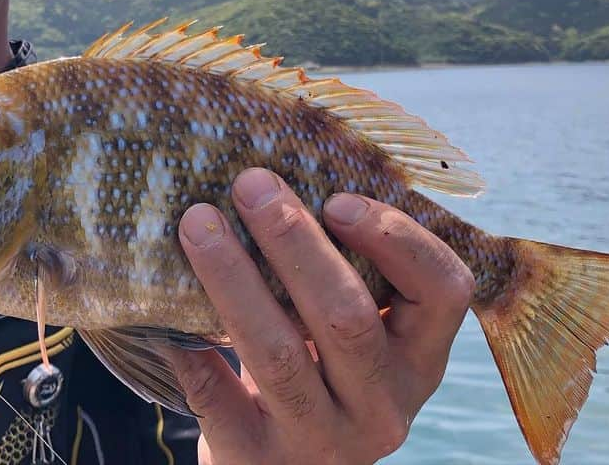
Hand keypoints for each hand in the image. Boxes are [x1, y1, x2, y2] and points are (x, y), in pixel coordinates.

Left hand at [170, 167, 474, 464]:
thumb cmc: (318, 373)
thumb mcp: (355, 332)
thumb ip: (345, 272)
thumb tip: (281, 172)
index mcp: (418, 359)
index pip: (444, 291)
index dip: (397, 239)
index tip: (338, 198)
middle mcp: (383, 406)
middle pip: (348, 316)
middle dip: (295, 241)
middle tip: (249, 184)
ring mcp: (324, 442)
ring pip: (281, 356)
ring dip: (235, 279)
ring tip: (197, 223)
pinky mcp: (260, 463)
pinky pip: (219, 402)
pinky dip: (189, 351)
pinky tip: (163, 311)